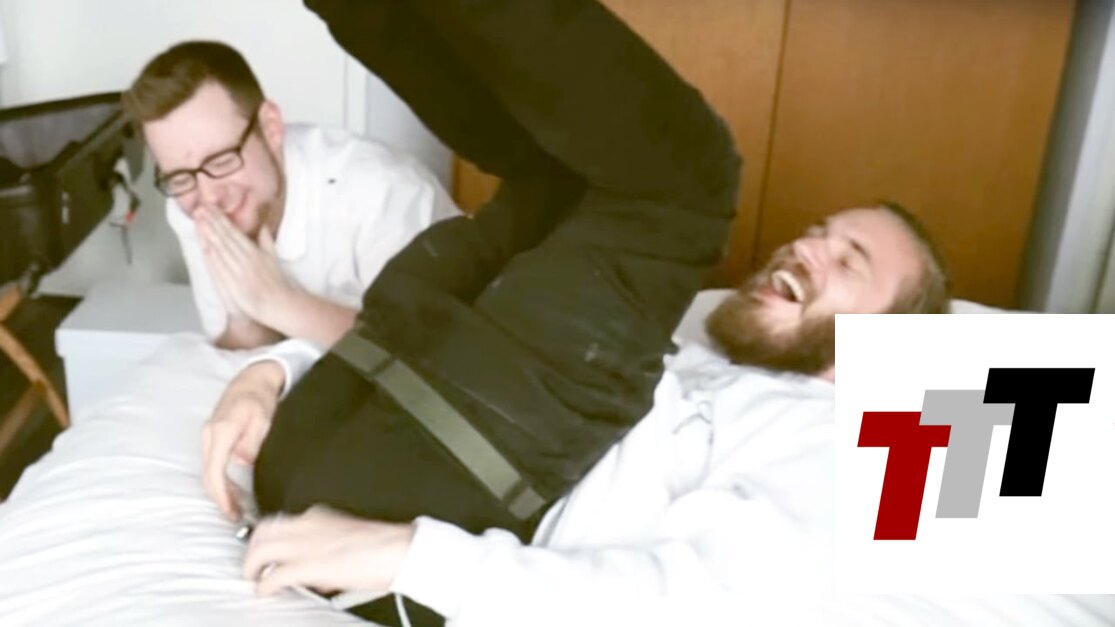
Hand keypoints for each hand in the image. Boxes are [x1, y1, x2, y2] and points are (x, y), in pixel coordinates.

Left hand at [196, 207, 298, 327]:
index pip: (233, 231)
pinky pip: (219, 267)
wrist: (277, 303)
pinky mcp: (232, 283)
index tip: (210, 207)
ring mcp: (236, 270)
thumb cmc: (276, 283)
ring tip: (198, 221)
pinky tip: (203, 246)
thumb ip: (267, 242)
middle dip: (210, 221)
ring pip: (219, 248)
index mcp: (253, 251)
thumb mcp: (273, 258)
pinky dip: (211, 256)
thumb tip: (264, 227)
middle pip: (224, 237)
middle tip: (199, 208)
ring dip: (208, 234)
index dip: (220, 218)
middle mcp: (244, 258)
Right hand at [202, 361, 284, 519]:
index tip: (232, 512)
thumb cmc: (262, 397)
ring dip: (220, 491)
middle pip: (208, 475)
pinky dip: (221, 479)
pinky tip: (233, 490)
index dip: (222, 496)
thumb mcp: (264, 418)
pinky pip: (212, 463)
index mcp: (222, 431)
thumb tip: (242, 463)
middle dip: (220, 499)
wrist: (253, 378)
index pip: (215, 471)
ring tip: (237, 508)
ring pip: (209, 471)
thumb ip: (253, 441)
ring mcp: (208, 435)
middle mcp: (210, 434)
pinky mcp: (213, 437)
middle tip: (236, 517)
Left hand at [243, 505, 415, 595]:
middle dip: (252, 550)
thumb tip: (313, 571)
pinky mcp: (307, 566)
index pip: (280, 522)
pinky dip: (265, 585)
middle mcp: (307, 525)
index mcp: (318, 517)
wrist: (397, 550)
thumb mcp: (347, 537)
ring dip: (252, 566)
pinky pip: (273, 576)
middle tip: (253, 566)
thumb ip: (324, 547)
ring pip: (260, 550)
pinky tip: (265, 591)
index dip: (269, 538)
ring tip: (254, 579)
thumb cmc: (382, 547)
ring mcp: (305, 545)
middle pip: (263, 531)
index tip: (268, 550)